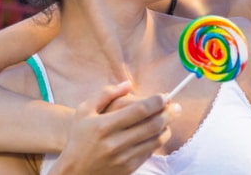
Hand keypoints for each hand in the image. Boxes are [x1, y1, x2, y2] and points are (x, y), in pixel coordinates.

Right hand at [48, 82, 179, 174]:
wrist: (74, 172)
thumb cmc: (79, 137)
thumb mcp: (84, 111)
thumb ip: (106, 94)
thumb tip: (128, 84)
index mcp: (103, 126)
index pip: (139, 111)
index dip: (156, 102)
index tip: (165, 95)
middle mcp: (114, 143)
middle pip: (152, 125)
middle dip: (168, 113)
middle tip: (176, 106)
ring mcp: (123, 158)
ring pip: (155, 140)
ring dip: (166, 127)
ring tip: (170, 118)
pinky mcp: (129, 168)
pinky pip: (150, 152)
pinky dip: (157, 140)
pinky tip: (157, 132)